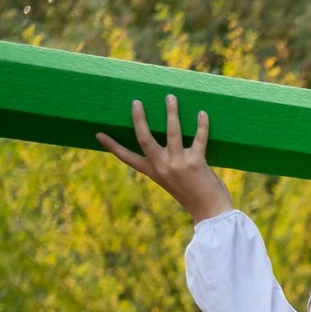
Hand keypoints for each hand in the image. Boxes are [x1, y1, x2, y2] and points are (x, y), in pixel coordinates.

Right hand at [96, 95, 233, 222]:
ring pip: (172, 132)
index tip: (98, 134)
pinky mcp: (196, 163)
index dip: (112, 146)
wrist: (211, 214)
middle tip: (136, 102)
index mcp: (154, 173)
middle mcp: (162, 167)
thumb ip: (169, 166)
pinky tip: (202, 114)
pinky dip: (201, 125)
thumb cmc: (195, 197)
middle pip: (144, 138)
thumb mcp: (174, 182)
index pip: (128, 158)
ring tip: (170, 97)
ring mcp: (178, 164)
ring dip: (171, 112)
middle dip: (139, 119)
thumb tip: (171, 145)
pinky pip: (199, 138)